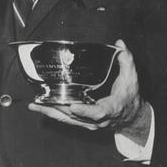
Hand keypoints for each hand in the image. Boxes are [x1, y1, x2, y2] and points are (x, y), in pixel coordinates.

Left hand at [28, 39, 150, 143]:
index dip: (85, 111)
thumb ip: (127, 61)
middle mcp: (98, 119)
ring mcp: (90, 123)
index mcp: (110, 108)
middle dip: (59, 109)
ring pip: (68, 119)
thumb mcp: (131, 78)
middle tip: (43, 101)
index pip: (97, 112)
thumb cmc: (130, 97)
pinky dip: (53, 113)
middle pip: (76, 117)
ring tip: (35, 106)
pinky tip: (39, 108)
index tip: (74, 106)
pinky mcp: (83, 122)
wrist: (131, 116)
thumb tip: (120, 44)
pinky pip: (66, 119)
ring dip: (51, 112)